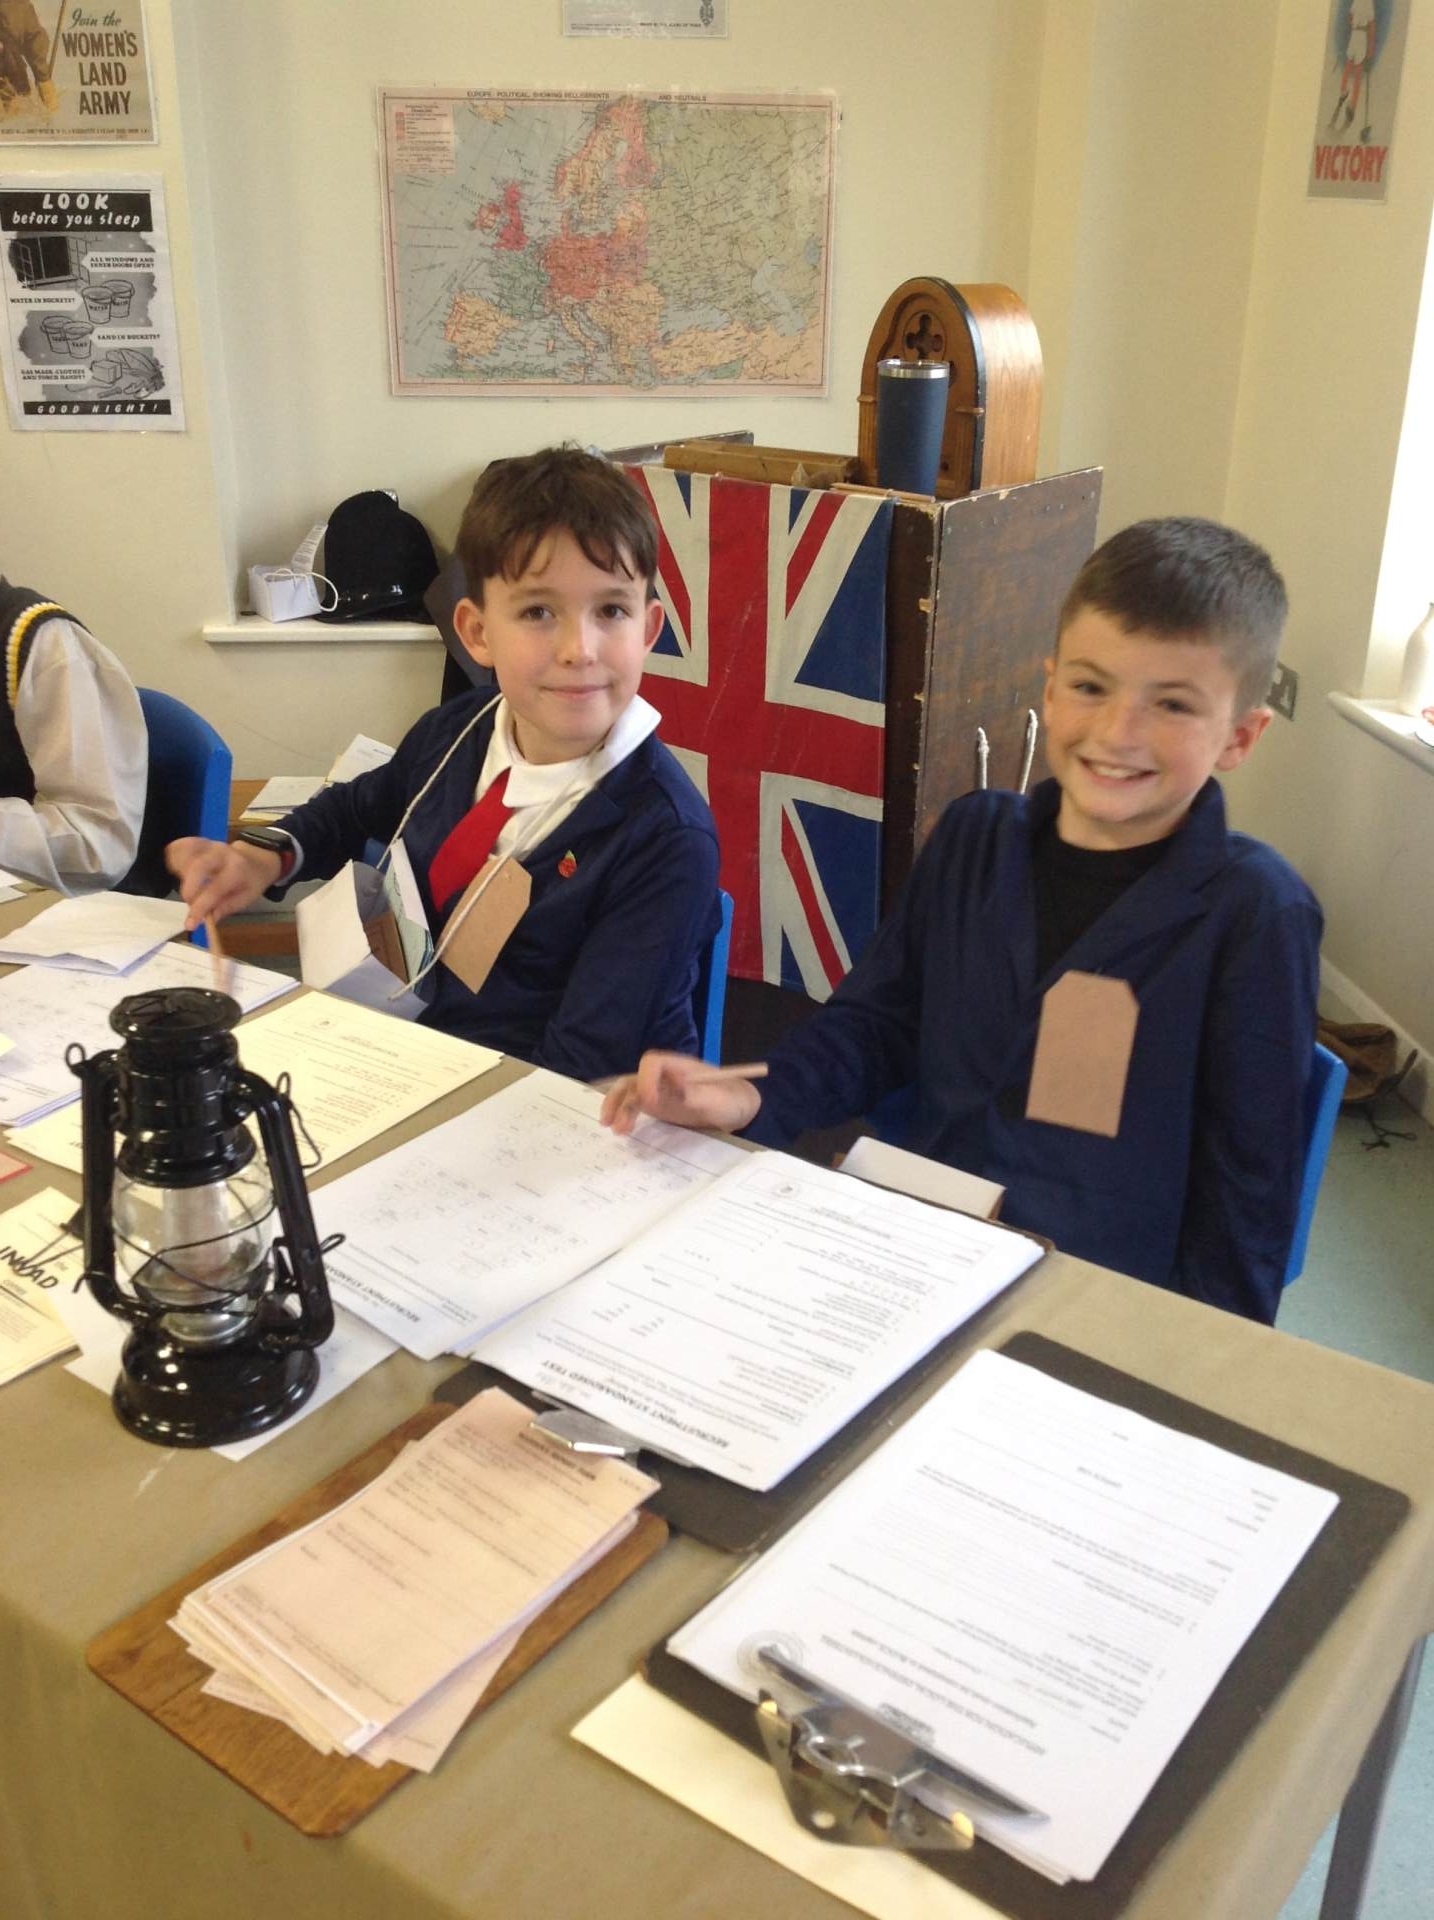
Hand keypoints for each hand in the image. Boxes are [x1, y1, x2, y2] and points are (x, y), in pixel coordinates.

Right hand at [166, 836, 280, 932]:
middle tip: (189, 903)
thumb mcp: (245, 899)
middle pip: (197, 866)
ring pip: (185, 852)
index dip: (200, 908)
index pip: (215, 889)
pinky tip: (179, 873)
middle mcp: (222, 853)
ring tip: (188, 887)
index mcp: (237, 869)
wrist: (255, 860)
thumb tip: (206, 921)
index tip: (190, 925)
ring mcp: (209, 844)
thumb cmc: (250, 882)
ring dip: (180, 872)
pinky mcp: (198, 841)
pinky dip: (174, 860)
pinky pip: (179, 846)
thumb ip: (225, 908)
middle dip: (188, 889)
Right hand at [600, 1051, 762, 1136]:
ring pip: (631, 1094)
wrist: (738, 1108)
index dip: (646, 1080)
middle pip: (633, 1078)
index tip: (649, 1102)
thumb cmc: (730, 1098)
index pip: (652, 1063)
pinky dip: (626, 1116)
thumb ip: (695, 1093)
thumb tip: (675, 1086)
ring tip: (615, 1129)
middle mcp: (664, 1075)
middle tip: (610, 1118)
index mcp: (678, 1066)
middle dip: (619, 1096)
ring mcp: (660, 1090)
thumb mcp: (716, 1097)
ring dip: (619, 1108)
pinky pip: (637, 1107)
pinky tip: (622, 1129)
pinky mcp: (659, 1105)